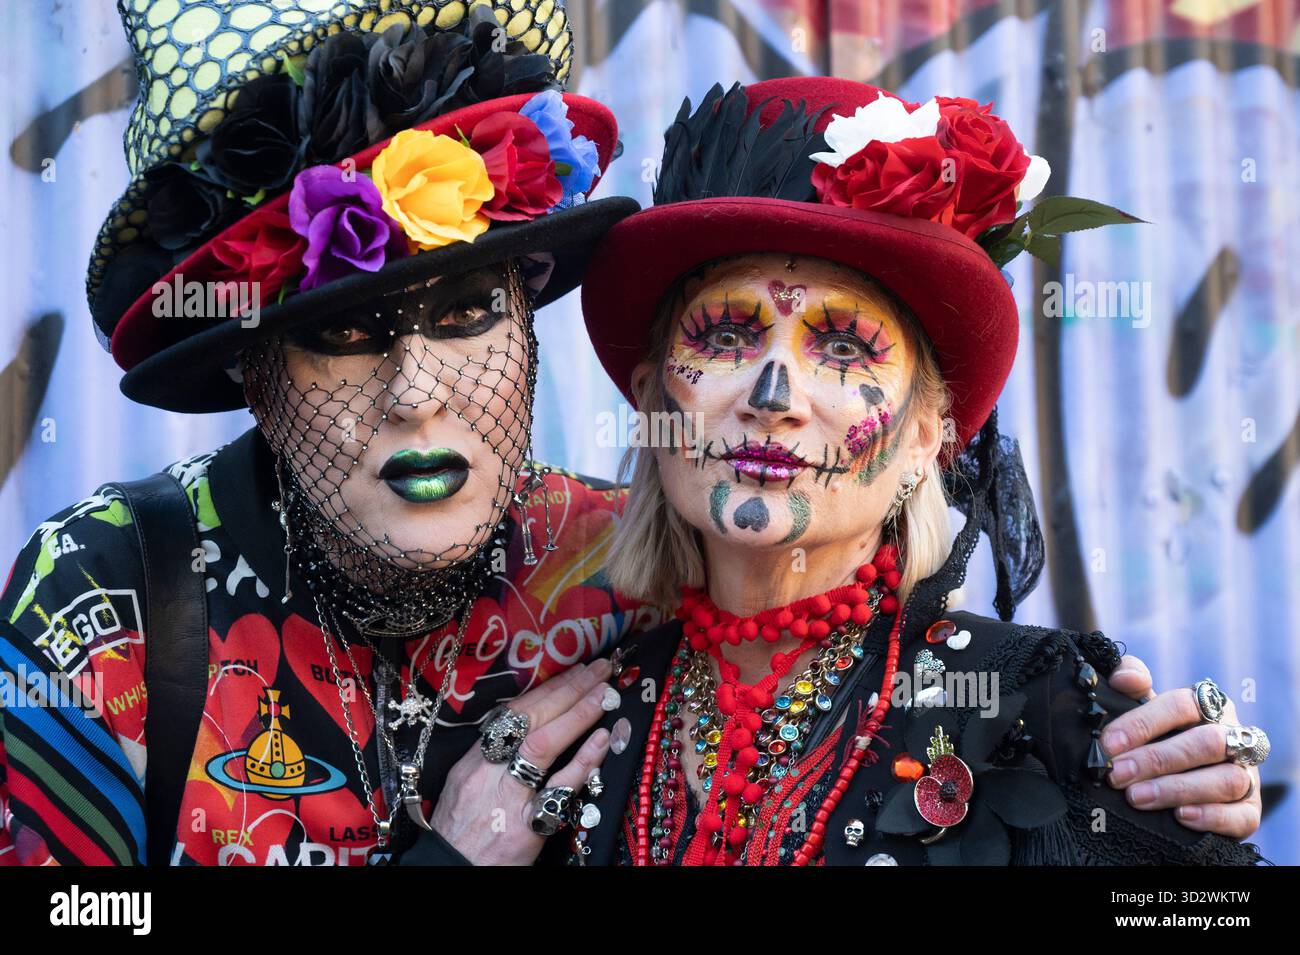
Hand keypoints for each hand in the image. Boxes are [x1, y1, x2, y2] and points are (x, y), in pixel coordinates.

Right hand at [430, 658, 617, 864]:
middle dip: (567, 689)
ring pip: (542, 744)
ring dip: (577, 714)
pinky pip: (559, 788)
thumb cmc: (463, 828)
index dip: (547, 688)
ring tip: (604, 693)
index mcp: (474, 758)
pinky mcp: (525, 825)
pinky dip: (582, 761)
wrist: (453, 869)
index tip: (574, 670)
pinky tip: (602, 740)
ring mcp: (507, 796)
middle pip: (529, 719)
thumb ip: (495, 755)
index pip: (514, 712)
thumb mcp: (468, 783)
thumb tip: (531, 724)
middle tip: (599, 670)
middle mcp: (488, 771)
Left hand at [1103, 657, 1260, 838]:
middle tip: (1117, 774)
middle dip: (1156, 759)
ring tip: (1137, 797)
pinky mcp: (1250, 810)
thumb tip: (1126, 678)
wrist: (1171, 778)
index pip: (1182, 705)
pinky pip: (1243, 816)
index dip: (1143, 723)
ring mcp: (1247, 774)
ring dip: (1178, 788)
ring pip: (1226, 780)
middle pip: (1206, 743)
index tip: (1108, 744)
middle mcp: (1234, 736)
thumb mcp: (1138, 705)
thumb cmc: (1153, 734)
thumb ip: (1129, 680)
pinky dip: (1212, 816)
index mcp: (1208, 704)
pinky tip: (1181, 816)